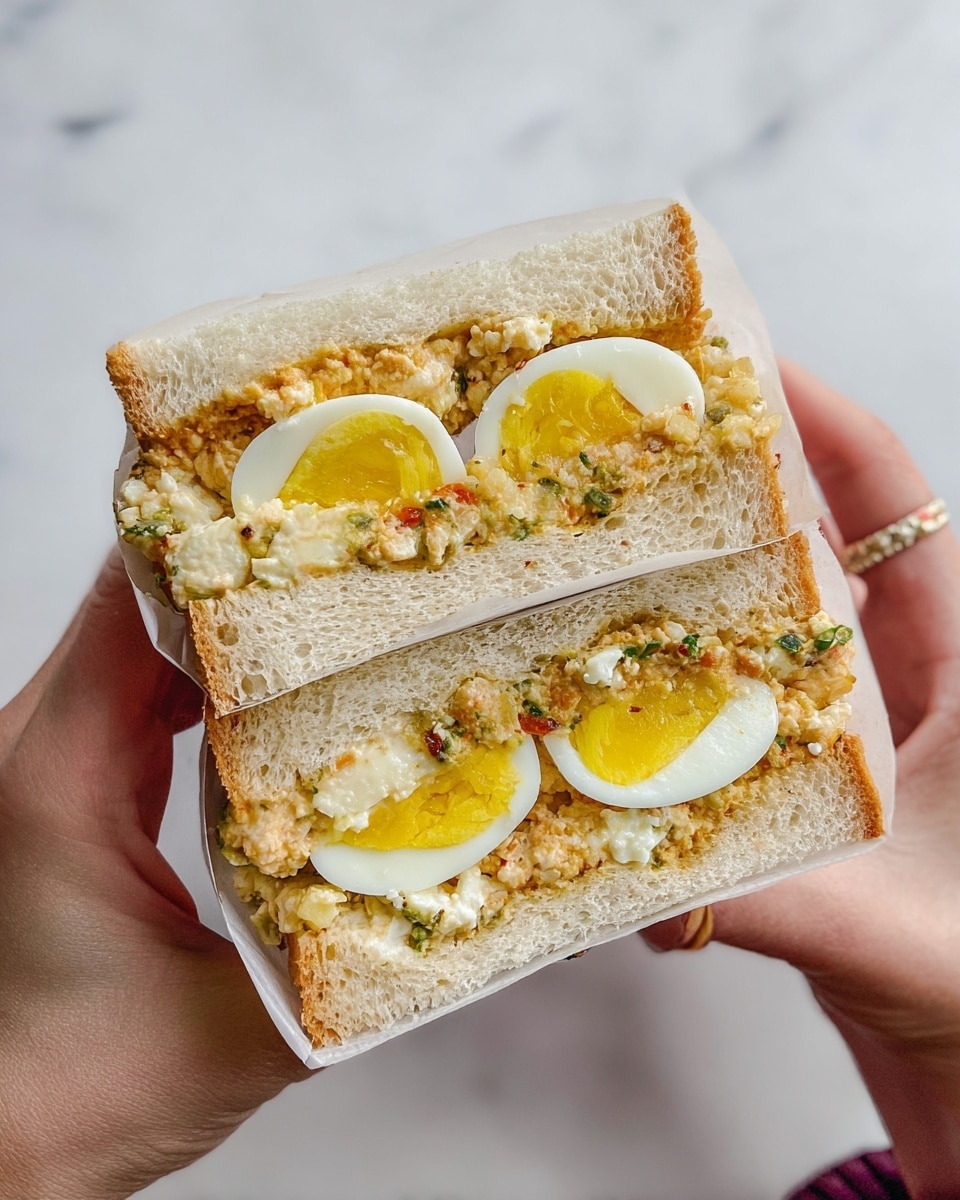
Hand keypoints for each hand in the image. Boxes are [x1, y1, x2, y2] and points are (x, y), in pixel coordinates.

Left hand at [0, 553, 310, 1199]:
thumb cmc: (76, 1099)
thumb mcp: (235, 1034)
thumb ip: (366, 962)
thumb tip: (493, 901)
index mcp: (56, 777)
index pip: (131, 603)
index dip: (221, 539)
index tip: (318, 504)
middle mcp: (36, 746)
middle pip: (140, 602)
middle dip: (248, 565)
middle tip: (355, 545)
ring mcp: (48, 762)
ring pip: (141, 641)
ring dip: (229, 618)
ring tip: (333, 602)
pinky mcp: (70, 786)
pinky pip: (141, 693)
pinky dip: (206, 672)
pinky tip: (281, 686)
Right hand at [644, 362, 959, 1193]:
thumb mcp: (887, 933)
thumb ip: (772, 906)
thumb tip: (648, 888)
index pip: (900, 514)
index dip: (833, 429)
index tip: (754, 368)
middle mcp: (900, 686)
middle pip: (815, 547)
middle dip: (736, 489)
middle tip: (643, 446)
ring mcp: (848, 728)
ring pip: (764, 625)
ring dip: (693, 590)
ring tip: (604, 553)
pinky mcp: (804, 780)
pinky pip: (730, 707)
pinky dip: (675, 697)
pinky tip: (609, 709)